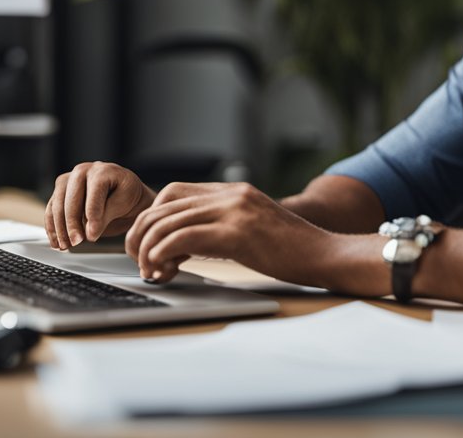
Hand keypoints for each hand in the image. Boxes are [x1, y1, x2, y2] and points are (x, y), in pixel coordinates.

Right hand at [44, 162, 156, 249]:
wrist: (123, 197)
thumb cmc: (126, 197)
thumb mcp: (123, 204)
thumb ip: (107, 215)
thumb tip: (89, 233)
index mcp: (102, 170)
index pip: (94, 191)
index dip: (93, 214)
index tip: (93, 234)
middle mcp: (83, 171)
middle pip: (71, 197)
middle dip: (72, 223)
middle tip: (77, 241)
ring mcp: (69, 180)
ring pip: (57, 204)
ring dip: (59, 228)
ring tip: (66, 245)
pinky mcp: (60, 193)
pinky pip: (51, 210)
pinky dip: (52, 228)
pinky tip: (56, 242)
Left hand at [124, 182, 335, 284]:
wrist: (325, 255)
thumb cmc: (292, 252)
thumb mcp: (253, 230)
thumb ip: (222, 227)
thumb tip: (184, 245)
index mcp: (233, 191)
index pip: (174, 192)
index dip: (153, 217)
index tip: (147, 243)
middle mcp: (230, 194)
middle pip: (164, 205)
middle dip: (141, 232)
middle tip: (137, 258)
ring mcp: (234, 210)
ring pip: (168, 221)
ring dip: (148, 248)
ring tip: (148, 270)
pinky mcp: (236, 233)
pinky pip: (182, 238)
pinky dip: (163, 254)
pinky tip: (163, 270)